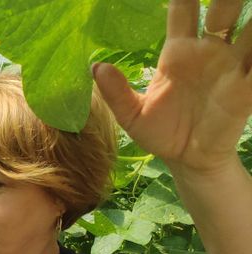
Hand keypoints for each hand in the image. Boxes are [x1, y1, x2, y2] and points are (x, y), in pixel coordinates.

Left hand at [94, 0, 251, 171]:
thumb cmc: (162, 133)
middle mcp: (208, 51)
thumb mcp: (132, 115)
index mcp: (179, 52)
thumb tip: (95, 68)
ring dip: (250, 16)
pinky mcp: (245, 88)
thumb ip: (116, 92)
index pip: (183, 10)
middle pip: (221, 10)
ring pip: (248, 30)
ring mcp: (231, 67)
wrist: (187, 161)